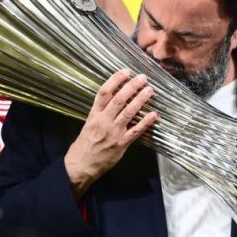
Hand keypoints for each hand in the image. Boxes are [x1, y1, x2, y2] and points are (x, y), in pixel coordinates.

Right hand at [64, 70, 158, 196]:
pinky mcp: (121, 144)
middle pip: (119, 99)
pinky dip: (146, 122)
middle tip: (143, 77)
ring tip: (150, 90)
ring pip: (129, 112)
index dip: (116, 80)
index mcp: (94, 114)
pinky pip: (136, 131)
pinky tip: (154, 114)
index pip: (104, 92)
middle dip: (132, 86)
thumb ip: (101, 112)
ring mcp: (113, 132)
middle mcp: (104, 121)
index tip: (126, 71)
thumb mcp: (88, 124)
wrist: (81, 165)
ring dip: (141, 100)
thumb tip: (115, 99)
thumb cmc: (84, 144)